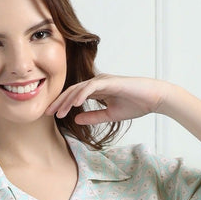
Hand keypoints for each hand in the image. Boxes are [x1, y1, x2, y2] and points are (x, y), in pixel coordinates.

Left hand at [45, 74, 170, 123]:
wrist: (153, 98)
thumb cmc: (135, 104)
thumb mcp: (110, 114)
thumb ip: (93, 116)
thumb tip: (77, 119)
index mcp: (97, 89)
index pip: (75, 96)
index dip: (63, 104)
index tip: (52, 115)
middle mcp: (98, 82)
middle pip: (73, 90)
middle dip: (59, 101)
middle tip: (47, 112)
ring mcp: (103, 80)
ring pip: (79, 88)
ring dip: (68, 100)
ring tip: (59, 111)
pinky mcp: (110, 81)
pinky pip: (92, 87)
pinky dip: (82, 94)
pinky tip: (74, 104)